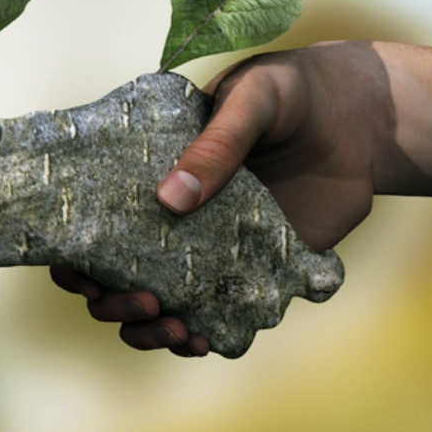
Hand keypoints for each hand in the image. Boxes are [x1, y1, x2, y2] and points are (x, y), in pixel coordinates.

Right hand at [53, 41, 405, 354]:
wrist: (357, 118)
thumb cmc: (290, 93)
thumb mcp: (251, 99)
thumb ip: (217, 144)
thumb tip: (169, 201)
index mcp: (149, 176)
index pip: (92, 225)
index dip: (74, 257)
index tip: (81, 271)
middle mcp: (171, 222)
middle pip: (114, 281)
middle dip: (112, 304)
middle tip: (143, 300)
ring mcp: (211, 252)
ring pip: (160, 310)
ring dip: (152, 332)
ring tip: (176, 329)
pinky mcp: (257, 274)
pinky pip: (220, 317)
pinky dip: (206, 337)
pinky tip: (207, 339)